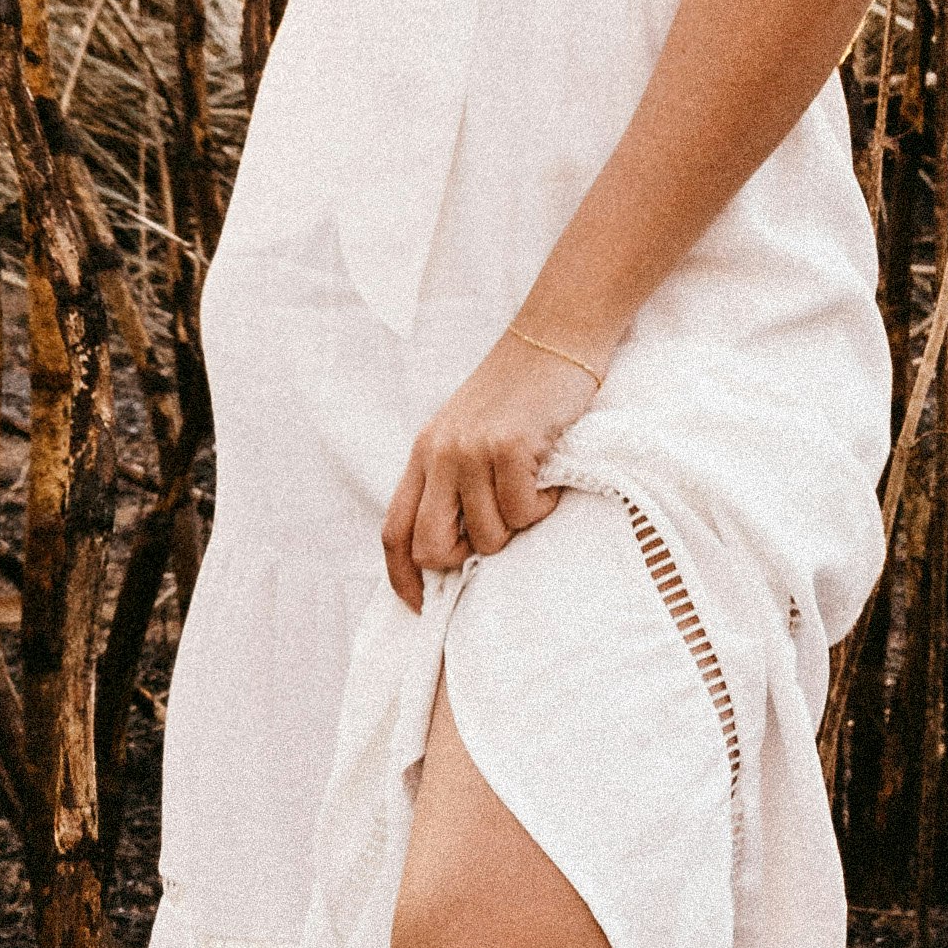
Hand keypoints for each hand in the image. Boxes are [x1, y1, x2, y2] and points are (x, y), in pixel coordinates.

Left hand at [380, 328, 604, 614]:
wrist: (554, 339)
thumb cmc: (520, 396)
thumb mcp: (469, 435)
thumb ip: (453, 482)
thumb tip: (457, 549)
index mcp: (422, 454)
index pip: (393, 531)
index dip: (401, 578)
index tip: (418, 608)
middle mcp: (438, 454)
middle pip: (430, 547)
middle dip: (466, 559)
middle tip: (499, 534)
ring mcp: (470, 450)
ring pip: (487, 538)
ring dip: (518, 526)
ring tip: (532, 490)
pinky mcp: (508, 447)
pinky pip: (523, 514)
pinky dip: (543, 508)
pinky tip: (550, 478)